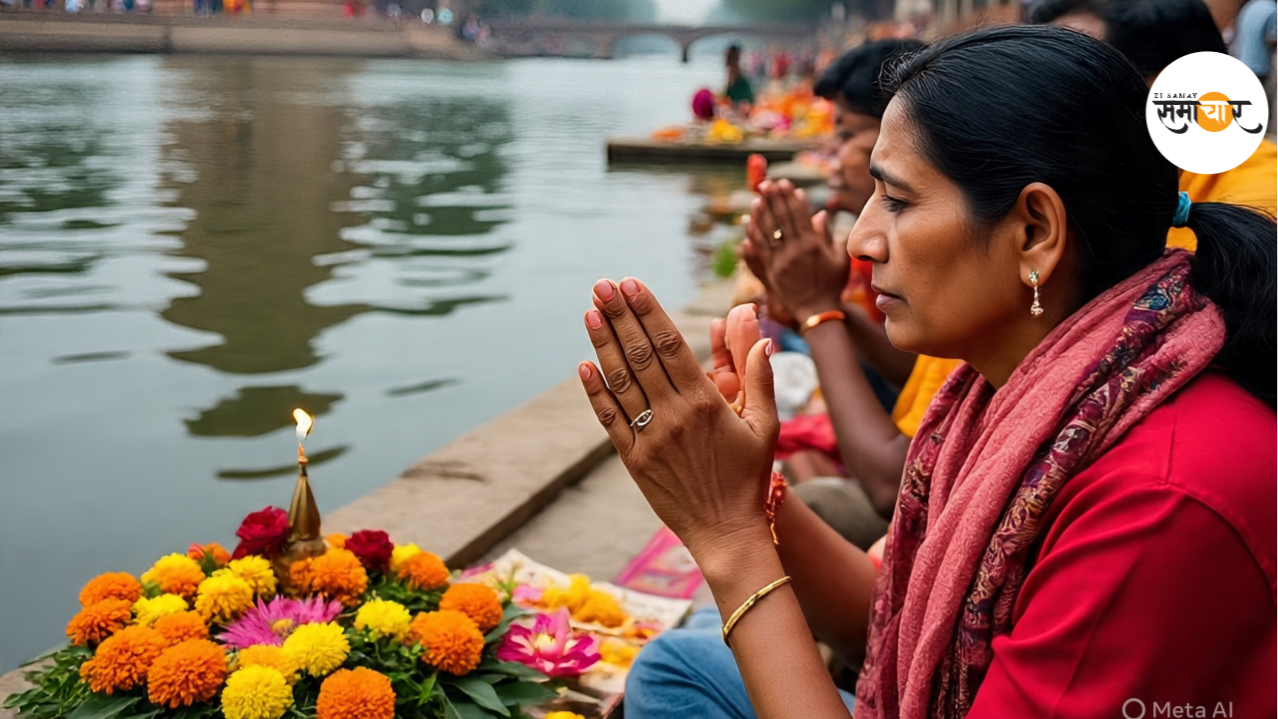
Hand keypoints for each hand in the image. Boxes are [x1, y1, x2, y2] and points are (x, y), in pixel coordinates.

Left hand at [580, 278, 779, 555]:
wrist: (726, 532)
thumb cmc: (748, 478)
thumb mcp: (766, 426)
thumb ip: (760, 379)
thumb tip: (765, 336)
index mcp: (706, 402)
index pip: (670, 344)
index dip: (648, 311)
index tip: (632, 284)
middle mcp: (674, 415)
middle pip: (640, 355)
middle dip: (619, 316)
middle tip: (602, 285)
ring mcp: (650, 438)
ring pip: (621, 381)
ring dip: (603, 344)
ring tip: (590, 311)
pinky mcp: (634, 460)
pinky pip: (610, 420)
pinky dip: (596, 392)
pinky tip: (584, 365)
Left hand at [743, 180, 849, 319]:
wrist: (818, 311)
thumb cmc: (832, 285)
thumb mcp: (840, 259)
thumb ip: (830, 235)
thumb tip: (820, 214)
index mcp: (813, 245)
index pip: (799, 215)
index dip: (791, 198)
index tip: (786, 184)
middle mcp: (796, 251)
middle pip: (782, 219)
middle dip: (775, 199)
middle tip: (768, 183)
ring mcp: (782, 261)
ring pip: (769, 231)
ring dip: (762, 212)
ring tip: (758, 196)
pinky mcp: (772, 271)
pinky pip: (760, 248)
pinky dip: (754, 234)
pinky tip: (749, 222)